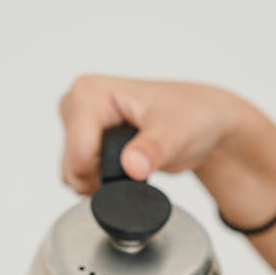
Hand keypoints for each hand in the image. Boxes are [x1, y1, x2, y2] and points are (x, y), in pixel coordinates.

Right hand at [58, 75, 254, 194]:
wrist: (203, 123)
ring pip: (72, 173)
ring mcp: (78, 122)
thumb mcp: (175, 133)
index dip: (104, 174)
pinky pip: (79, 174)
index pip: (78, 154)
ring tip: (135, 164)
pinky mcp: (83, 138)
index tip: (135, 167)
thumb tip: (132, 166)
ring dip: (101, 182)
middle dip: (102, 179)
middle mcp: (77, 103)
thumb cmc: (192, 117)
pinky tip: (126, 167)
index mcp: (90, 92)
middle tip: (138, 165)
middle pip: (72, 166)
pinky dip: (100, 181)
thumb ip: (152, 150)